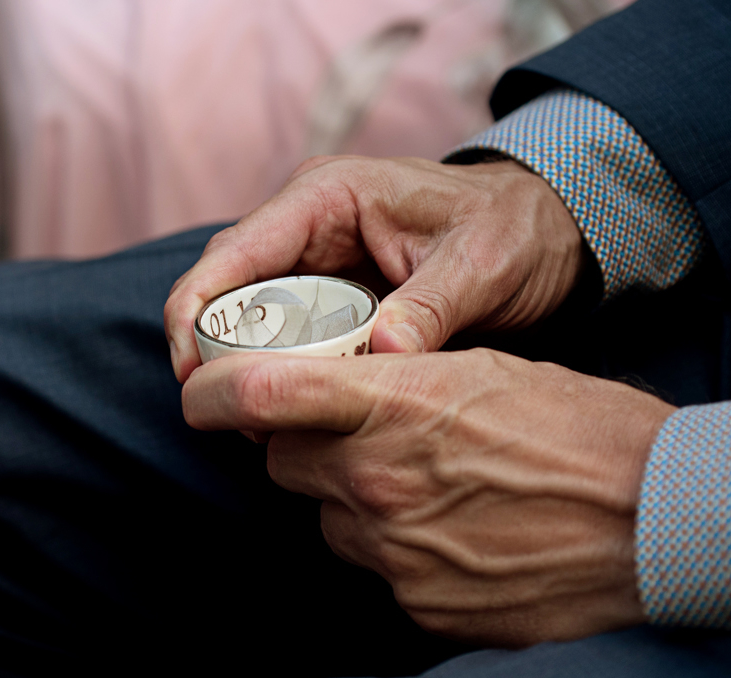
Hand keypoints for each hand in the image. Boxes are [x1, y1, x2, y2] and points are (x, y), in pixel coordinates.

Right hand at [164, 156, 585, 381]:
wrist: (540, 231)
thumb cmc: (510, 231)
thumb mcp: (480, 265)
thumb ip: (430, 307)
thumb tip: (385, 354)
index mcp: (326, 196)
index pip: (232, 253)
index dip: (196, 312)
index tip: (190, 373)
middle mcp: (305, 223)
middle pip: (226, 290)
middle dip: (215, 353)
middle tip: (229, 418)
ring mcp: (313, 259)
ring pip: (249, 319)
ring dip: (246, 370)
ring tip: (259, 427)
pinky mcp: (328, 295)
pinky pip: (285, 337)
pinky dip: (282, 373)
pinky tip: (292, 412)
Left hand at [182, 349, 674, 646]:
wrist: (660, 525)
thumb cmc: (585, 430)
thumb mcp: (488, 370)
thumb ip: (395, 380)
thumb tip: (339, 391)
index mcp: (397, 401)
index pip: (257, 395)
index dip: (211, 393)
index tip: (203, 395)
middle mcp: (378, 479)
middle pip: (283, 462)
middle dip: (305, 446)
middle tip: (364, 436)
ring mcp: (394, 550)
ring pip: (327, 517)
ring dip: (354, 500)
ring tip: (434, 490)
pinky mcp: (415, 605)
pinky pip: (373, 569)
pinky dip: (396, 551)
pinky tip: (458, 536)